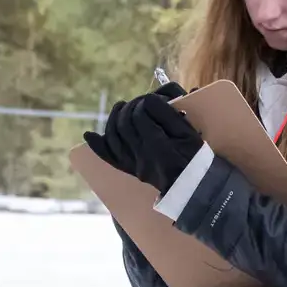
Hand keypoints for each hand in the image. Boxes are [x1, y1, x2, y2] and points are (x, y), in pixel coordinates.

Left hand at [84, 82, 199, 193]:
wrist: (195, 187)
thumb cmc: (196, 157)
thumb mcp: (189, 134)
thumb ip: (169, 115)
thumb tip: (150, 100)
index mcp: (160, 144)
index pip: (144, 111)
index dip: (146, 100)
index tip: (153, 99)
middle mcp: (143, 155)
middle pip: (125, 122)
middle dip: (130, 106)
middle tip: (138, 101)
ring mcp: (135, 164)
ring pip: (114, 136)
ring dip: (115, 118)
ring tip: (121, 107)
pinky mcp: (132, 170)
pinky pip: (110, 157)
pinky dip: (98, 145)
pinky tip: (90, 136)